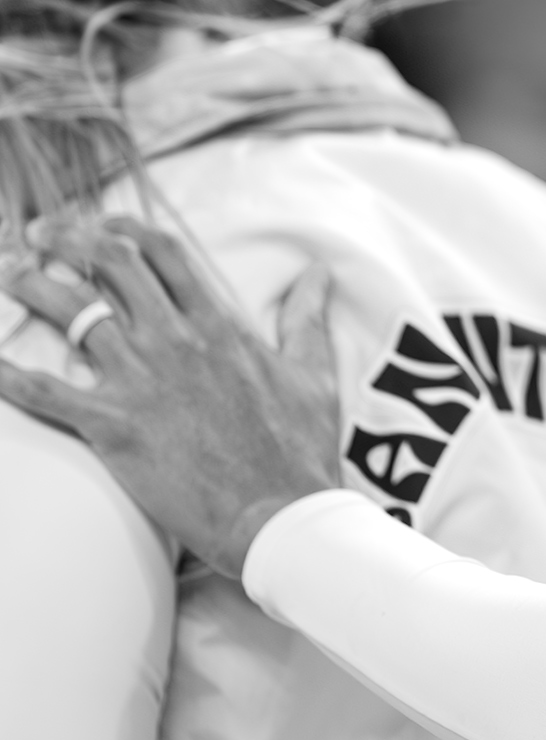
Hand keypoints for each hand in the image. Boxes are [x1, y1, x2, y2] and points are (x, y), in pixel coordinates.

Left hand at [0, 217, 344, 576]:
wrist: (279, 515)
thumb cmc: (300, 452)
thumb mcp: (314, 376)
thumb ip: (307, 319)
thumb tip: (321, 273)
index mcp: (219, 326)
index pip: (163, 254)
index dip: (124, 229)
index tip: (99, 225)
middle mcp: (175, 341)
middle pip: (109, 265)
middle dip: (66, 240)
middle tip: (39, 235)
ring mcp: (142, 380)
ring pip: (71, 312)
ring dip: (30, 285)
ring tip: (8, 274)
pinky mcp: (114, 425)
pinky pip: (45, 392)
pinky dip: (8, 375)